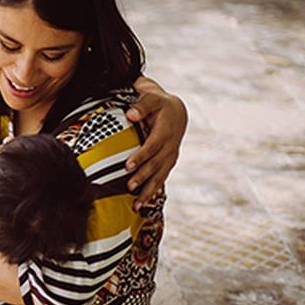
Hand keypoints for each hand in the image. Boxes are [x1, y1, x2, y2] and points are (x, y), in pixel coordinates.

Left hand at [125, 89, 187, 206]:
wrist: (176, 112)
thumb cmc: (159, 105)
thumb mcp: (152, 99)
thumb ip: (142, 106)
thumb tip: (131, 115)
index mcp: (166, 131)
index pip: (152, 146)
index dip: (141, 156)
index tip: (128, 166)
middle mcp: (170, 146)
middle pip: (156, 164)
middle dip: (143, 177)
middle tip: (129, 187)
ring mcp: (170, 156)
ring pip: (160, 176)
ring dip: (148, 191)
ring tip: (136, 205)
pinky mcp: (168, 163)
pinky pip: (161, 178)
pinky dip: (153, 191)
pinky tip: (143, 203)